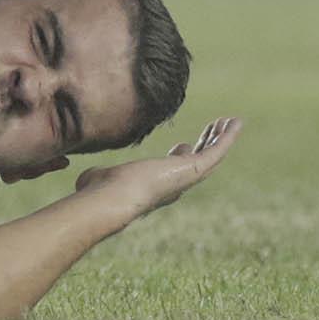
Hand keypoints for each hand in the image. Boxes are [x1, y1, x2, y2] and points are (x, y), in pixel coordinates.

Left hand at [75, 116, 242, 220]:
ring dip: (221, 138)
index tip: (181, 146)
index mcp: (155, 184)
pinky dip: (228, 137)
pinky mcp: (195, 169)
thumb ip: (96, 175)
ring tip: (231, 122)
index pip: (172, 170)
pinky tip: (236, 123)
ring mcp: (187, 177)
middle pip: (196, 161)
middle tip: (213, 129)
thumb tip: (82, 178)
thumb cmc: (101, 190)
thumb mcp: (98, 177)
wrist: (113, 197)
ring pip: (211, 155)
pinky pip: (218, 150)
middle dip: (204, 143)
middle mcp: (174, 183)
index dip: (179, 157)